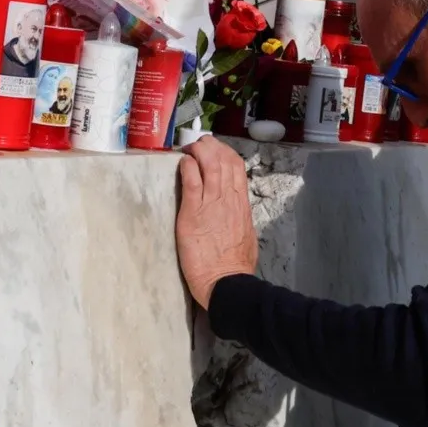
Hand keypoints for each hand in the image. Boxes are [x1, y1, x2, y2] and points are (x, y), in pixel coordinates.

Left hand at [176, 136, 257, 309]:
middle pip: (224, 160)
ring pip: (209, 165)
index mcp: (241, 204)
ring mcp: (211, 204)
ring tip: (189, 148)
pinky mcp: (193, 213)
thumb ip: (238, 217)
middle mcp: (228, 199)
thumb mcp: (245, 234)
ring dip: (198, 151)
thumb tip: (234, 210)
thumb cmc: (235, 265)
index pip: (237, 167)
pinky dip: (187, 167)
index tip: (216, 150)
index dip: (225, 153)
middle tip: (198, 144)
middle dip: (210, 146)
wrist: (227, 282)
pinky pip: (191, 182)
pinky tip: (182, 163)